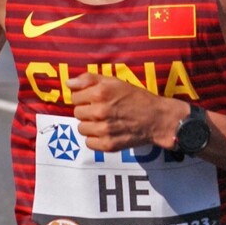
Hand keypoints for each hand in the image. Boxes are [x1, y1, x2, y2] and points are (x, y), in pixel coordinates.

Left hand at [67, 72, 184, 152]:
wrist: (156, 118)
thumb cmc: (136, 98)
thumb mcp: (114, 82)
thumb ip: (89, 79)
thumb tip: (68, 83)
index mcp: (100, 93)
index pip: (75, 97)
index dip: (83, 97)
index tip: (94, 99)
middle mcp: (100, 111)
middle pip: (77, 113)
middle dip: (87, 111)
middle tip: (102, 110)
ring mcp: (104, 130)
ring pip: (81, 128)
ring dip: (90, 125)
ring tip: (104, 122)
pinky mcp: (108, 145)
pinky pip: (89, 143)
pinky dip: (95, 139)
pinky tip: (107, 132)